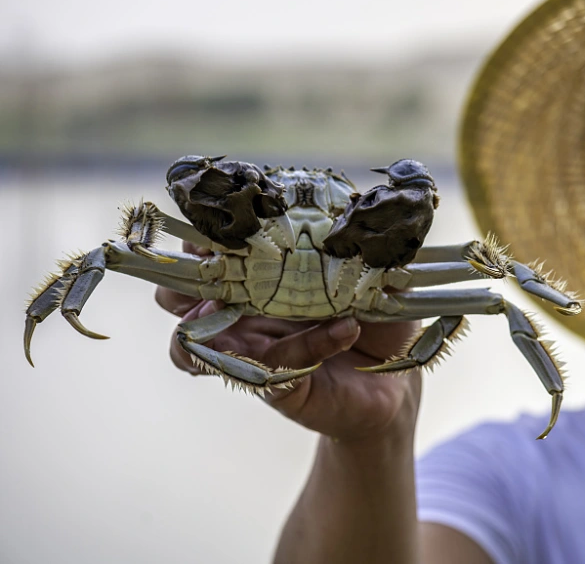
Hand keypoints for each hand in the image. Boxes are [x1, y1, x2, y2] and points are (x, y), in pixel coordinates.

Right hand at [157, 242, 420, 444]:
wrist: (395, 385)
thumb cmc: (376, 322)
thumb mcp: (375, 275)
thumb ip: (363, 245)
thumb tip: (362, 211)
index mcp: (260, 278)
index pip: (210, 253)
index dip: (200, 237)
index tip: (210, 221)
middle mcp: (243, 315)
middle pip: (177, 297)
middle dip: (181, 279)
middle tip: (211, 262)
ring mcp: (252, 353)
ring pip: (194, 344)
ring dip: (208, 321)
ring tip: (236, 304)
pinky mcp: (275, 387)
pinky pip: (275, 363)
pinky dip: (309, 343)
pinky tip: (347, 329)